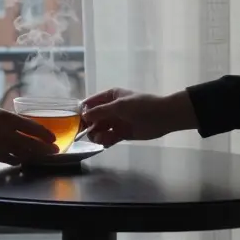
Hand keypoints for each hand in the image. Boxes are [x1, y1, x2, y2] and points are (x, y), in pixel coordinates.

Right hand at [0, 104, 58, 163]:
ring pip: (24, 154)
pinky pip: (11, 160)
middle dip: (46, 148)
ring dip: (35, 156)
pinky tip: (22, 160)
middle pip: (32, 143)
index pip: (32, 126)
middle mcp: (6, 132)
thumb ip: (4, 118)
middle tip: (54, 151)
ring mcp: (0, 146)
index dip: (44, 133)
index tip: (52, 137)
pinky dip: (19, 160)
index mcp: (6, 117)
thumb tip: (14, 122)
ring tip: (43, 158)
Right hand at [80, 88, 197, 146]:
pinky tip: (107, 142)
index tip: (76, 122)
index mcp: (109, 97)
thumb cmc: (141, 106)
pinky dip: (105, 141)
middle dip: (89, 126)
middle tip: (88, 134)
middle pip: (92, 118)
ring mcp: (116, 122)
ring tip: (102, 138)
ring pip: (99, 129)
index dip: (82, 112)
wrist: (163, 117)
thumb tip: (84, 116)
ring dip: (97, 135)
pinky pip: (108, 138)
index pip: (90, 103)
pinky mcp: (121, 134)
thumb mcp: (119, 105)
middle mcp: (110, 109)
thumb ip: (100, 111)